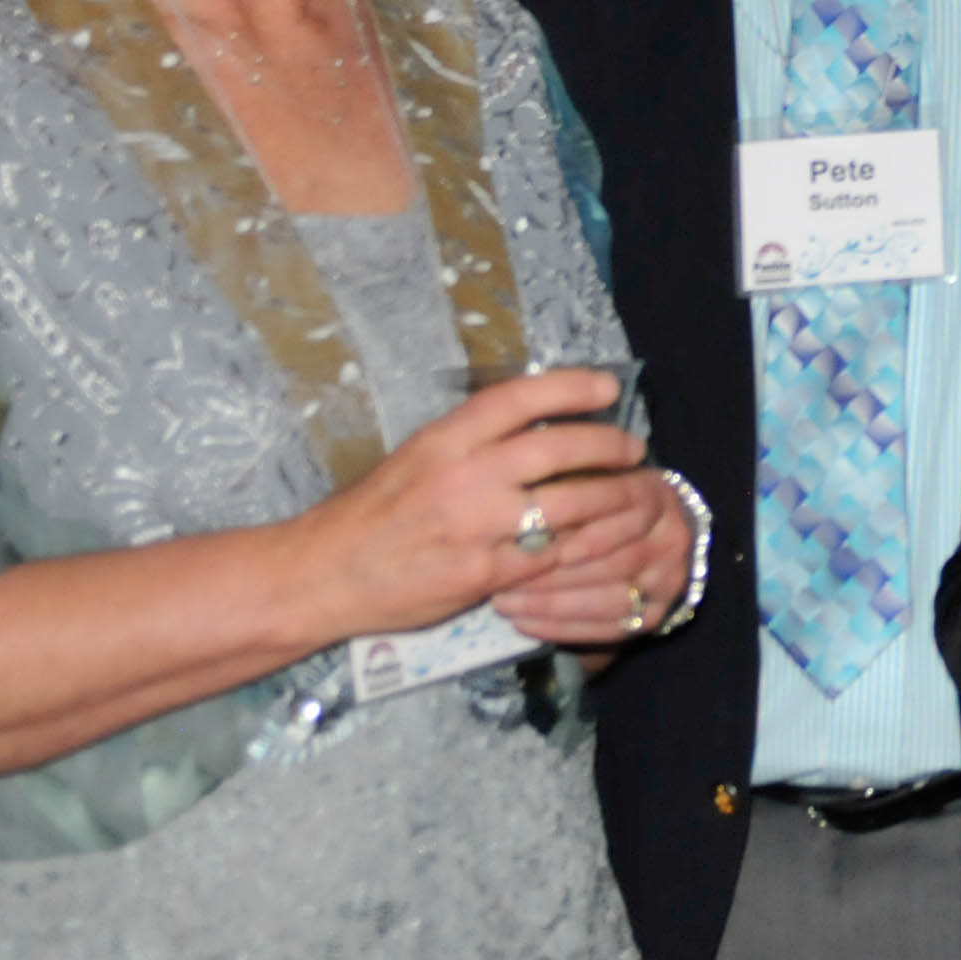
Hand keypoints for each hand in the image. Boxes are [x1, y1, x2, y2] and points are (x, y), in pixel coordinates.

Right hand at [285, 369, 652, 642]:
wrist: (325, 574)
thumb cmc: (373, 512)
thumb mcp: (419, 455)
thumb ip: (474, 439)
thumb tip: (539, 420)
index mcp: (447, 438)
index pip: (521, 397)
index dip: (572, 386)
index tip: (607, 386)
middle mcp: (465, 476)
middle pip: (558, 448)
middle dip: (608, 445)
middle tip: (634, 448)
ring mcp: (477, 526)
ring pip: (569, 505)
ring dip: (612, 499)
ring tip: (635, 495)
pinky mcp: (484, 574)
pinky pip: (550, 557)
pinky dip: (582, 547)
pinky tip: (601, 542)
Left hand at [494, 462, 694, 646]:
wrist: (648, 536)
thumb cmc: (601, 502)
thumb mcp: (589, 480)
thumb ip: (565, 484)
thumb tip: (523, 500)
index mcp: (656, 494)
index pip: (619, 507)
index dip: (576, 523)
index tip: (529, 537)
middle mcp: (672, 537)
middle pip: (615, 560)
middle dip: (554, 572)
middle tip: (502, 576)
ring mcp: (670, 580)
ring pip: (611, 599)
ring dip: (552, 605)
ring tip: (504, 603)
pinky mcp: (657, 616)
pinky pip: (610, 629)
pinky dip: (564, 629)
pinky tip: (525, 623)